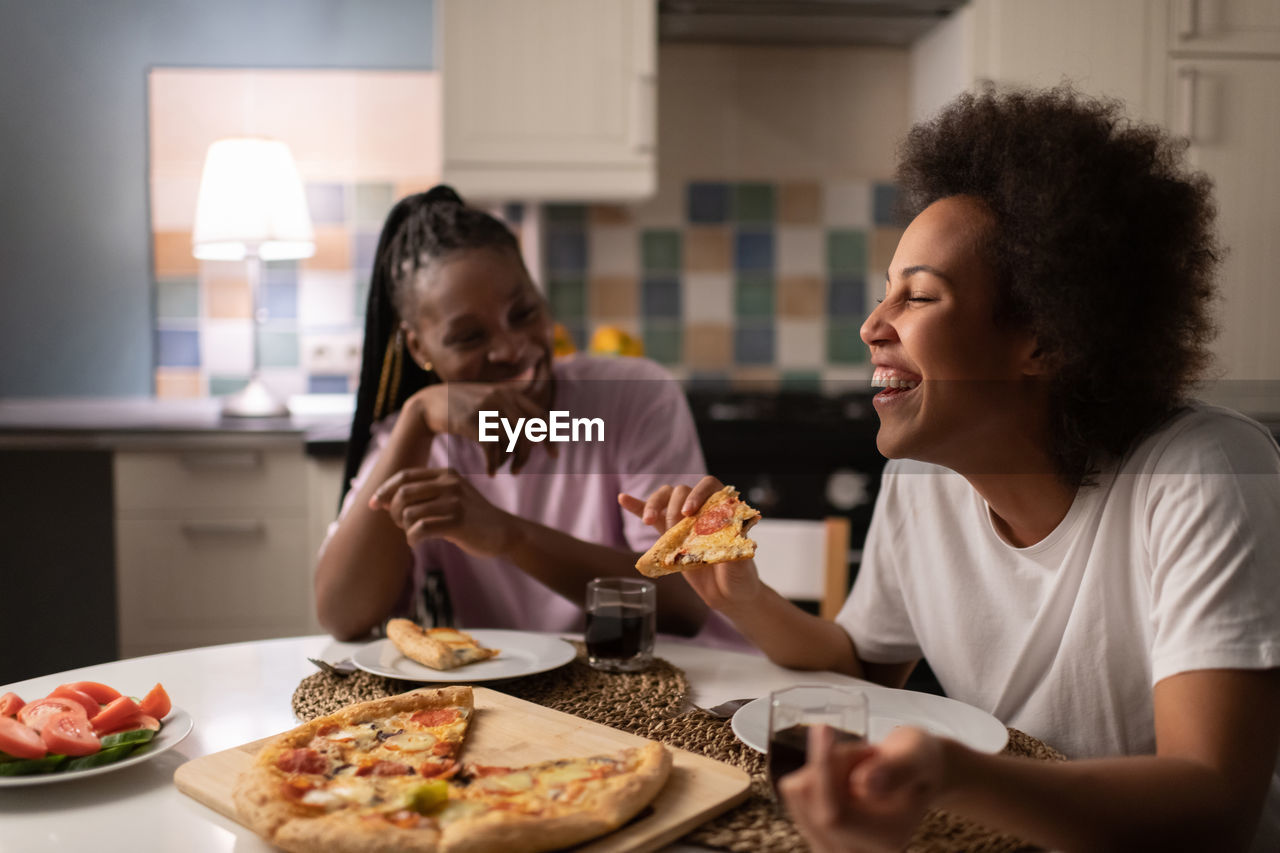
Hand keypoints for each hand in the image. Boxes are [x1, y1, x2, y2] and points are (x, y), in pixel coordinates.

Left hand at [369, 467, 517, 557]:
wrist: (505, 532)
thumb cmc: (472, 519)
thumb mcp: (450, 499)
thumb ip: (422, 496)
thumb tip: (381, 501)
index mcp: (446, 474)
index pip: (404, 476)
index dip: (384, 490)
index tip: (373, 504)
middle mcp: (449, 483)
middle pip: (402, 494)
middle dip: (393, 512)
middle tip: (401, 524)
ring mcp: (454, 501)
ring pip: (409, 513)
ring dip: (404, 528)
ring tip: (413, 534)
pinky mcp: (458, 521)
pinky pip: (420, 529)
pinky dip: (412, 538)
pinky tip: (417, 542)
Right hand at [409, 382, 556, 474]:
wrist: (428, 403)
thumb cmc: (461, 406)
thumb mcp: (488, 398)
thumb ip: (510, 408)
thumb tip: (533, 432)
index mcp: (510, 393)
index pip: (540, 416)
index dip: (550, 437)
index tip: (553, 455)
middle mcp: (502, 398)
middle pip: (529, 432)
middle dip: (527, 455)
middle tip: (518, 471)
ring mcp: (487, 409)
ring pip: (512, 441)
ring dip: (509, 462)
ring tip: (502, 470)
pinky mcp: (472, 422)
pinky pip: (492, 449)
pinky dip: (493, 464)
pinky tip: (489, 473)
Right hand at [617, 475, 763, 609]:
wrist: (729, 596)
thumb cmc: (740, 578)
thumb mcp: (742, 566)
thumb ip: (735, 551)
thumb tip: (728, 534)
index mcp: (723, 510)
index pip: (709, 486)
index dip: (698, 493)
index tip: (690, 512)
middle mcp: (703, 511)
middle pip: (682, 491)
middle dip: (675, 506)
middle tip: (674, 527)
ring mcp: (684, 522)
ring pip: (666, 499)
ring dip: (653, 504)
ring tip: (648, 521)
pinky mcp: (670, 536)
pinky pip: (652, 517)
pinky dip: (638, 507)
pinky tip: (623, 499)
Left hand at [778, 725, 948, 852]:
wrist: (913, 774)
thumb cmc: (916, 762)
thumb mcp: (917, 755)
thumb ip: (896, 770)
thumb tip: (865, 785)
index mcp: (887, 840)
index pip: (836, 816)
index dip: (824, 771)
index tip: (823, 729)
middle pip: (811, 803)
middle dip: (830, 763)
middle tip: (867, 753)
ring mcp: (832, 846)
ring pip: (799, 794)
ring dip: (822, 765)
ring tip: (860, 765)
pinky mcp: (814, 832)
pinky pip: (794, 793)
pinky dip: (813, 772)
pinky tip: (843, 775)